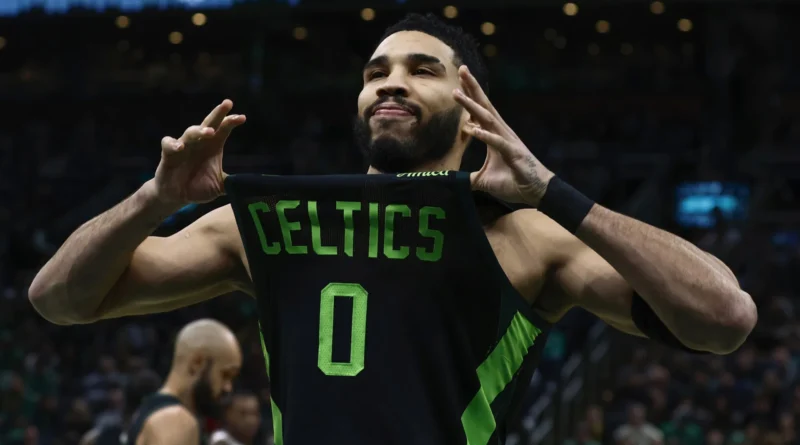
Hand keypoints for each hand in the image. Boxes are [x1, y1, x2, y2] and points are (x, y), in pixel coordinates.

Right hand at [154, 99, 245, 204]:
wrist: (176, 196)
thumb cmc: (198, 187)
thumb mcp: (219, 186)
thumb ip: (232, 183)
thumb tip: (250, 186)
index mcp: (213, 146)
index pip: (223, 129)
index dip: (231, 122)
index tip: (243, 118)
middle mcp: (199, 143)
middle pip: (209, 123)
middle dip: (218, 113)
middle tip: (228, 103)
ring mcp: (183, 147)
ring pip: (191, 132)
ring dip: (200, 131)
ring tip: (210, 132)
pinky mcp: (168, 156)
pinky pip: (168, 144)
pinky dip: (172, 144)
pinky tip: (180, 147)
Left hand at [452, 66, 553, 205]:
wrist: (536, 191)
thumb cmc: (513, 182)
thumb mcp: (484, 181)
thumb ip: (469, 178)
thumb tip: (454, 183)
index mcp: (494, 135)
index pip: (478, 112)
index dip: (469, 96)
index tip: (457, 81)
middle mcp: (501, 133)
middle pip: (484, 106)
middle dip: (472, 88)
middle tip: (461, 69)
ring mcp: (507, 141)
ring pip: (487, 119)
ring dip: (471, 106)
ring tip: (457, 93)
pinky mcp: (513, 153)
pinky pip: (496, 142)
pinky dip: (484, 135)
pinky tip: (471, 129)